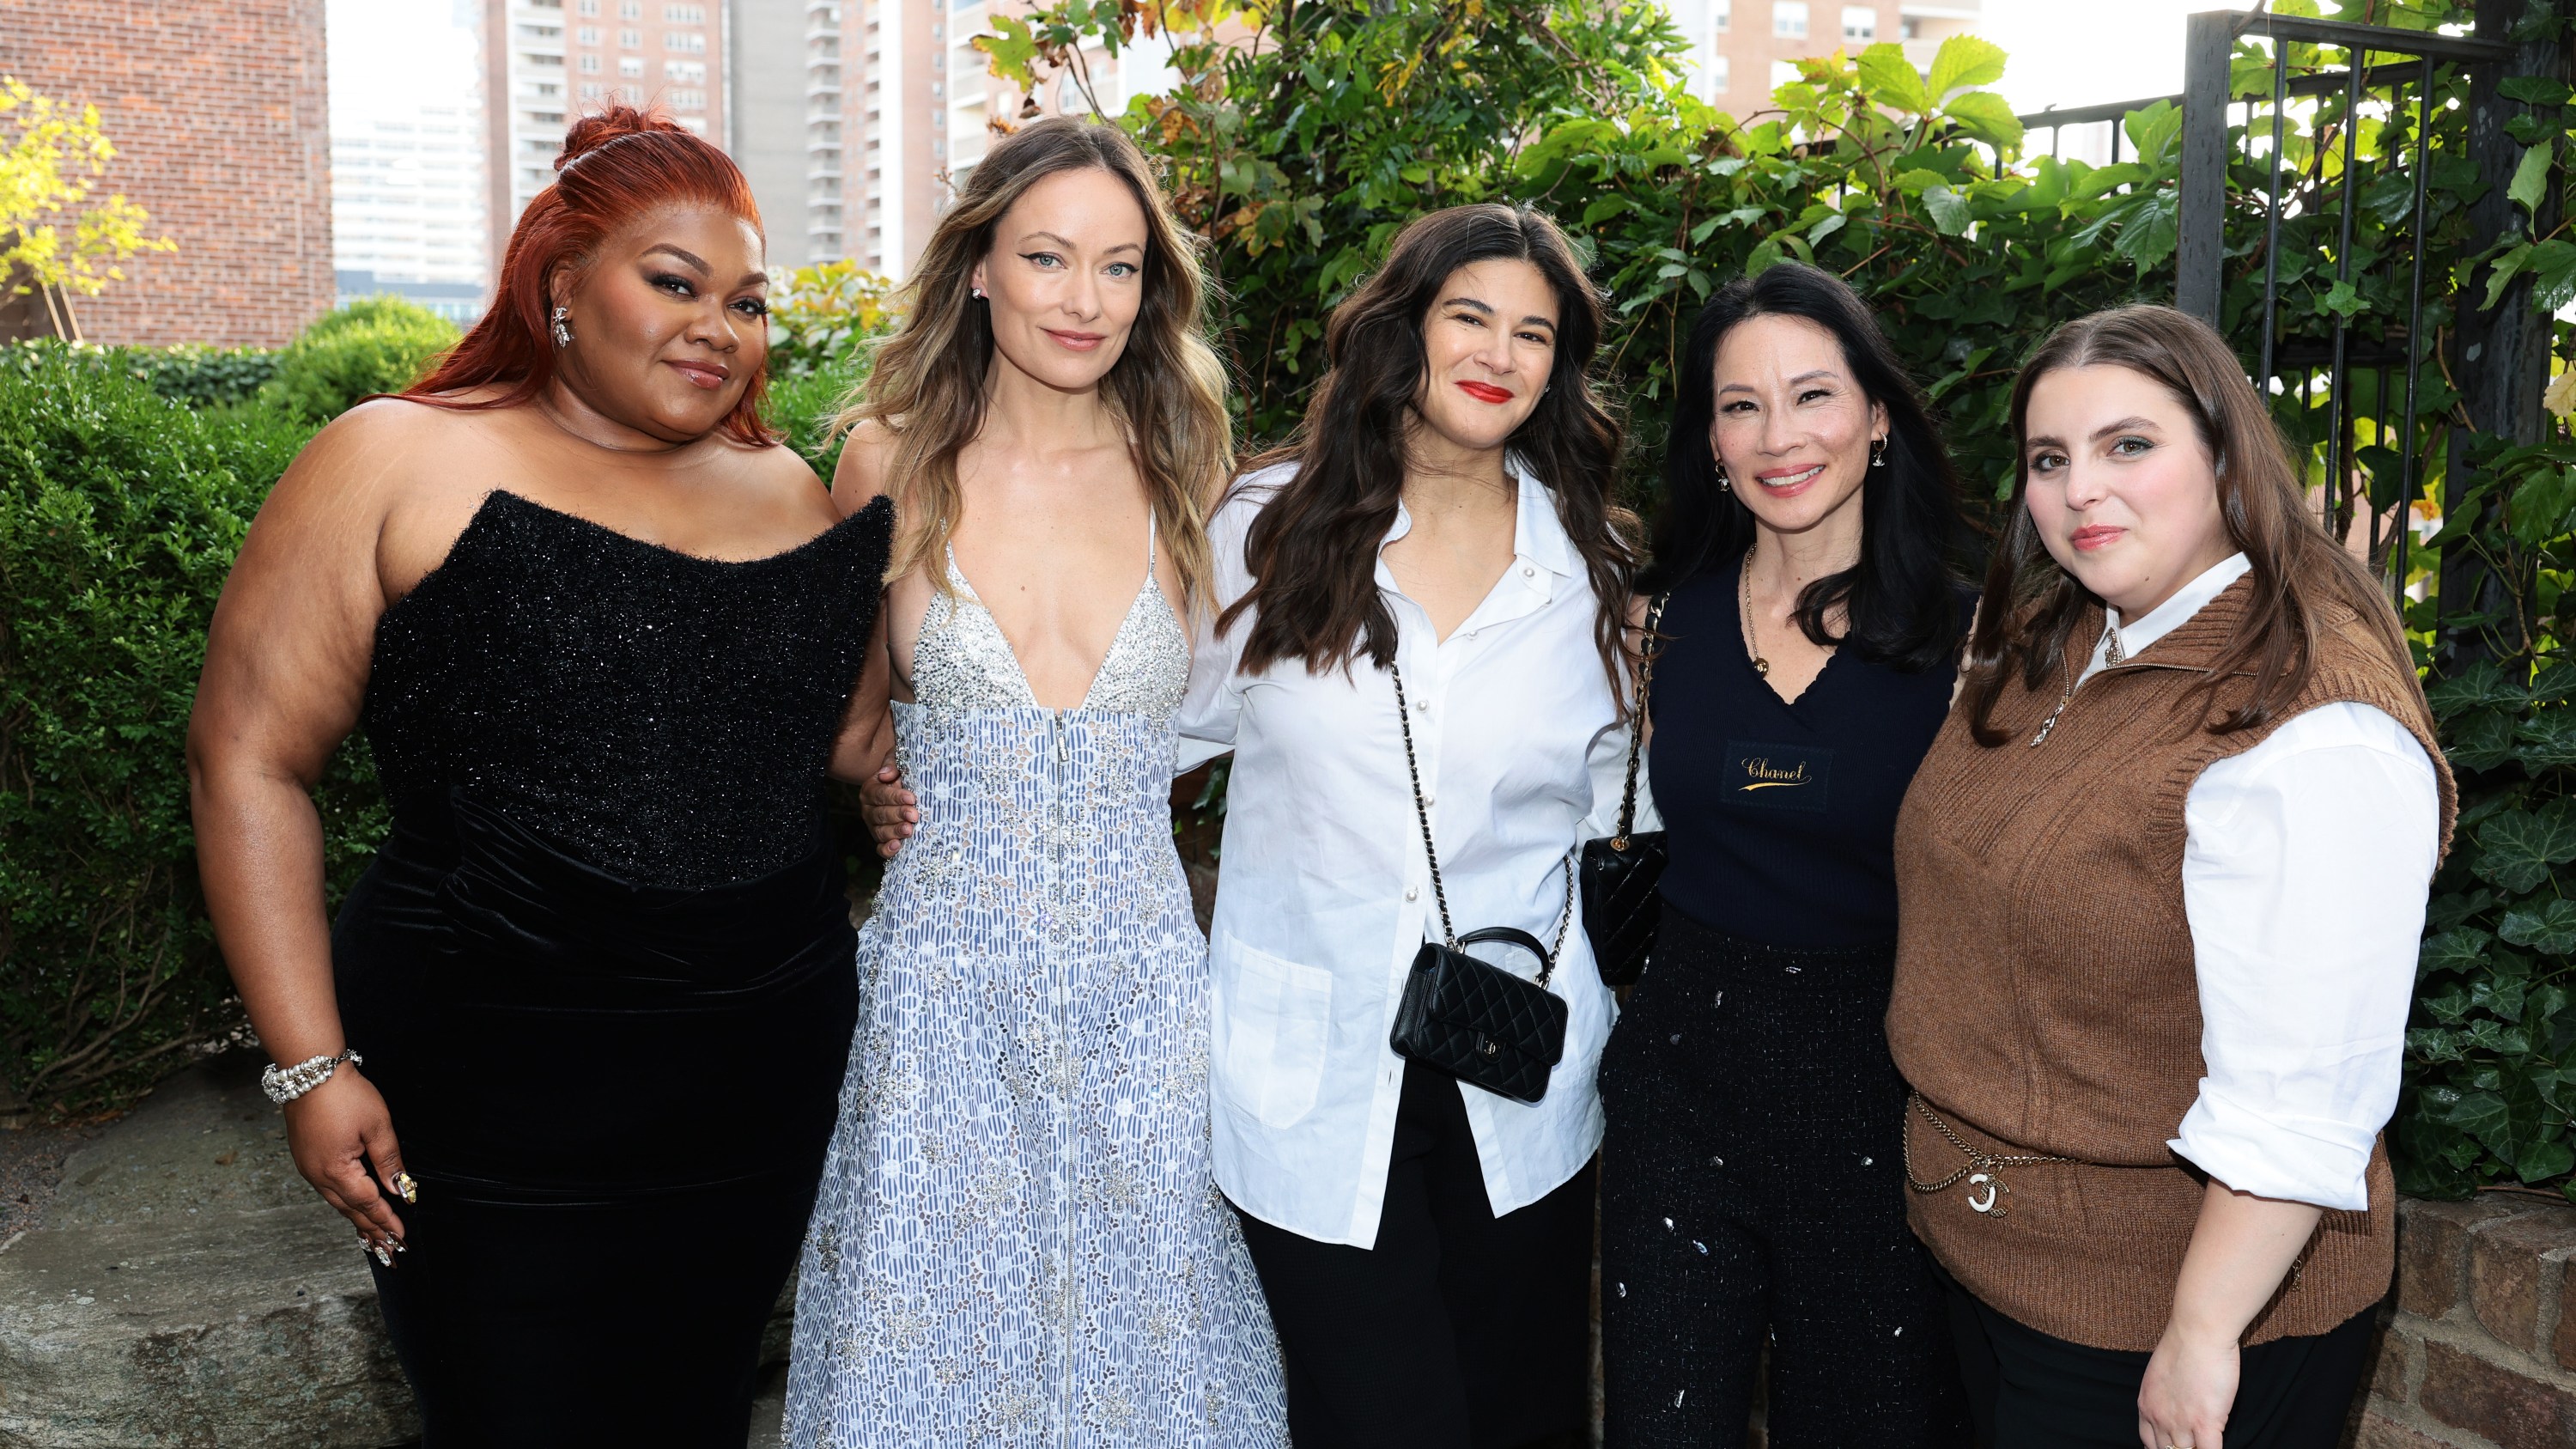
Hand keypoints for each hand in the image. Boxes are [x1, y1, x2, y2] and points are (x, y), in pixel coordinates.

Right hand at [282, 1065, 409, 1264]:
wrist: (310, 1071)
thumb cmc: (345, 1095)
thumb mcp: (378, 1127)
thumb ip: (389, 1161)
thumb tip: (400, 1190)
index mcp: (337, 1171)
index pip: (368, 1204)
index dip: (386, 1221)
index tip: (401, 1238)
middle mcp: (318, 1176)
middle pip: (350, 1210)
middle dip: (371, 1230)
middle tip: (389, 1251)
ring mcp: (308, 1169)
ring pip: (337, 1202)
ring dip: (357, 1219)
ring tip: (373, 1238)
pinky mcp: (305, 1158)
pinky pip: (328, 1190)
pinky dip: (344, 1203)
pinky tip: (352, 1207)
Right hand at [863, 760, 917, 858]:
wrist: (907, 785)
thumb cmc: (903, 771)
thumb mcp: (898, 760)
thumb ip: (892, 763)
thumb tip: (887, 774)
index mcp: (870, 790)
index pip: (879, 794)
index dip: (895, 797)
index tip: (911, 798)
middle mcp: (869, 809)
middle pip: (880, 814)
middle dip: (898, 815)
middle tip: (914, 815)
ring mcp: (874, 826)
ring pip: (880, 832)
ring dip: (895, 832)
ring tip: (909, 830)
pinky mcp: (882, 840)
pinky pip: (881, 848)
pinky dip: (887, 849)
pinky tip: (898, 846)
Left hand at [2137, 1321, 2236, 1448]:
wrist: (2198, 1331)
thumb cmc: (2184, 1346)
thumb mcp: (2159, 1374)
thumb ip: (2163, 1395)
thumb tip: (2175, 1405)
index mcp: (2146, 1405)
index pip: (2149, 1443)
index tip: (2174, 1448)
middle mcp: (2159, 1418)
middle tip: (2190, 1445)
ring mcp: (2181, 1423)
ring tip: (2203, 1445)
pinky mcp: (2206, 1423)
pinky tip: (2218, 1447)